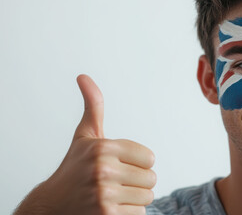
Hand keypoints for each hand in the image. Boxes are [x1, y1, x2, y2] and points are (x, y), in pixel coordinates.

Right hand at [15, 75, 155, 214]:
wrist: (52, 206)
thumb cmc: (74, 169)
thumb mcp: (85, 136)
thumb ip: (93, 106)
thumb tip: (83, 76)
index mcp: (103, 148)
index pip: (150, 158)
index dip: (137, 164)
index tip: (119, 166)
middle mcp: (103, 170)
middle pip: (151, 179)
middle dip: (137, 182)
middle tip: (114, 184)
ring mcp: (105, 195)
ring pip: (147, 197)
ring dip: (134, 199)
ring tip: (112, 197)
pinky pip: (139, 214)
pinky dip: (128, 214)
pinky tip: (110, 210)